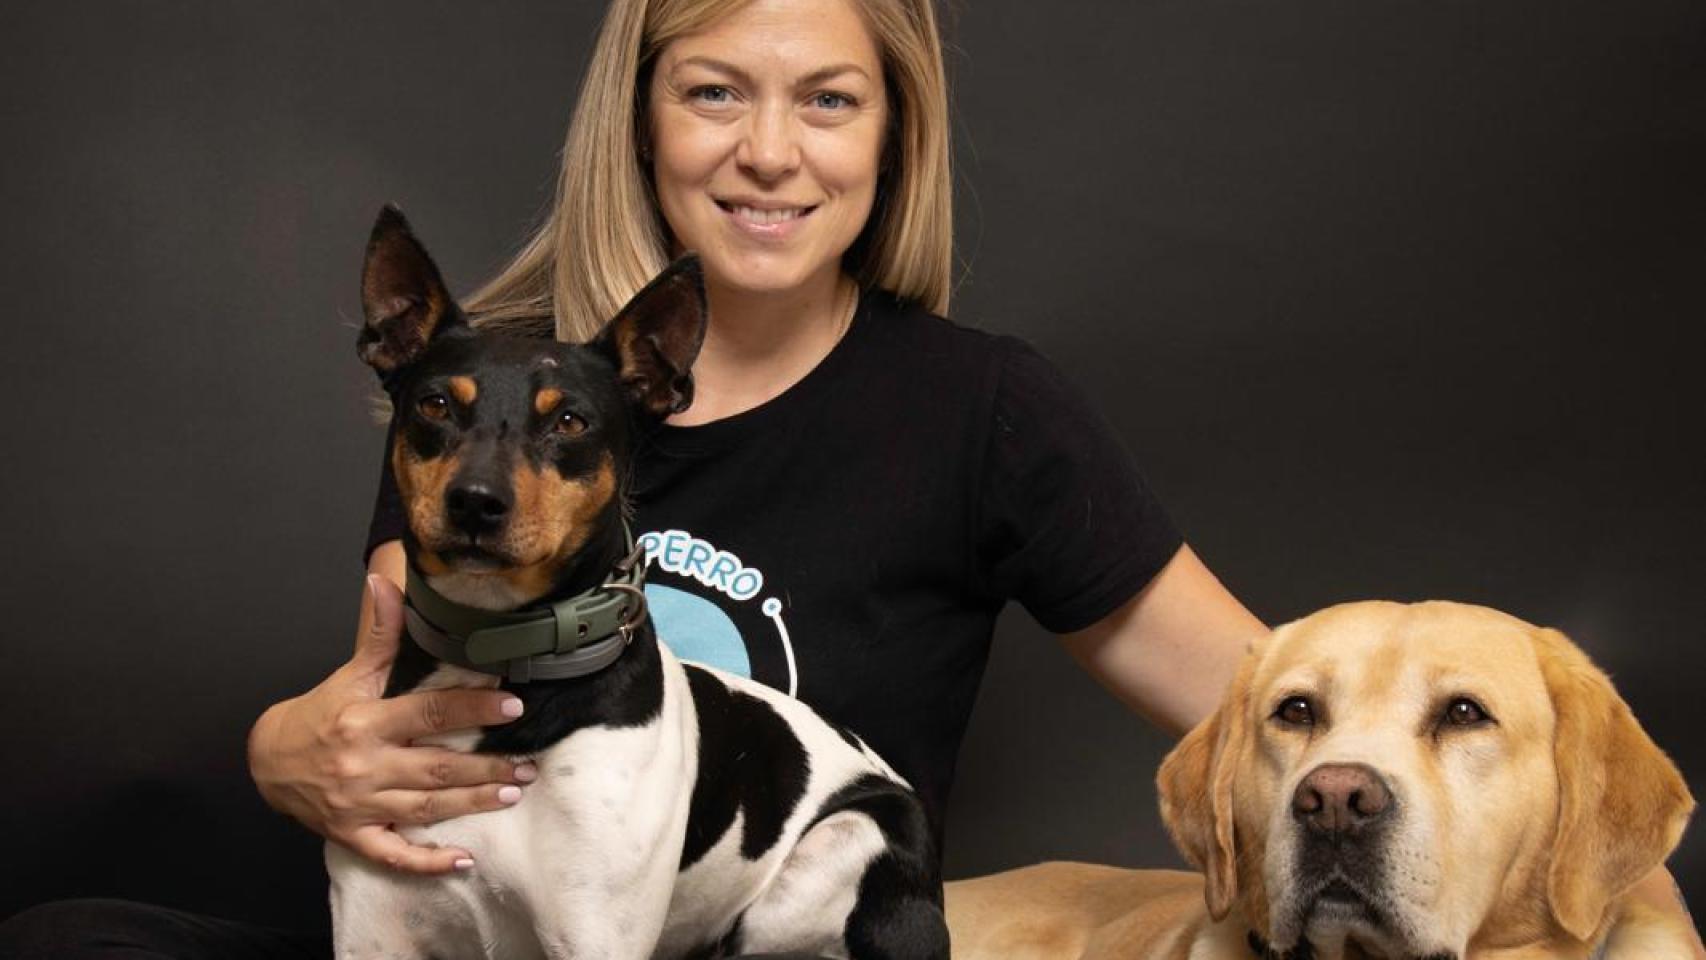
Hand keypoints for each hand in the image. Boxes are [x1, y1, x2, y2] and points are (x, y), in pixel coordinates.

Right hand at [248, 573, 534, 873]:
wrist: (267, 762)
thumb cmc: (317, 715)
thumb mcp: (348, 674)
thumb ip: (379, 635)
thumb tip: (386, 581)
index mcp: (366, 722)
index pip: (428, 712)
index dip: (472, 708)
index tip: (511, 705)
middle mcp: (365, 765)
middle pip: (436, 766)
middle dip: (486, 767)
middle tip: (527, 765)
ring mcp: (360, 805)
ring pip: (426, 807)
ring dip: (471, 803)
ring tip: (512, 794)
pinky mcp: (354, 835)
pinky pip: (395, 854)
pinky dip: (427, 862)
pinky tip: (464, 861)